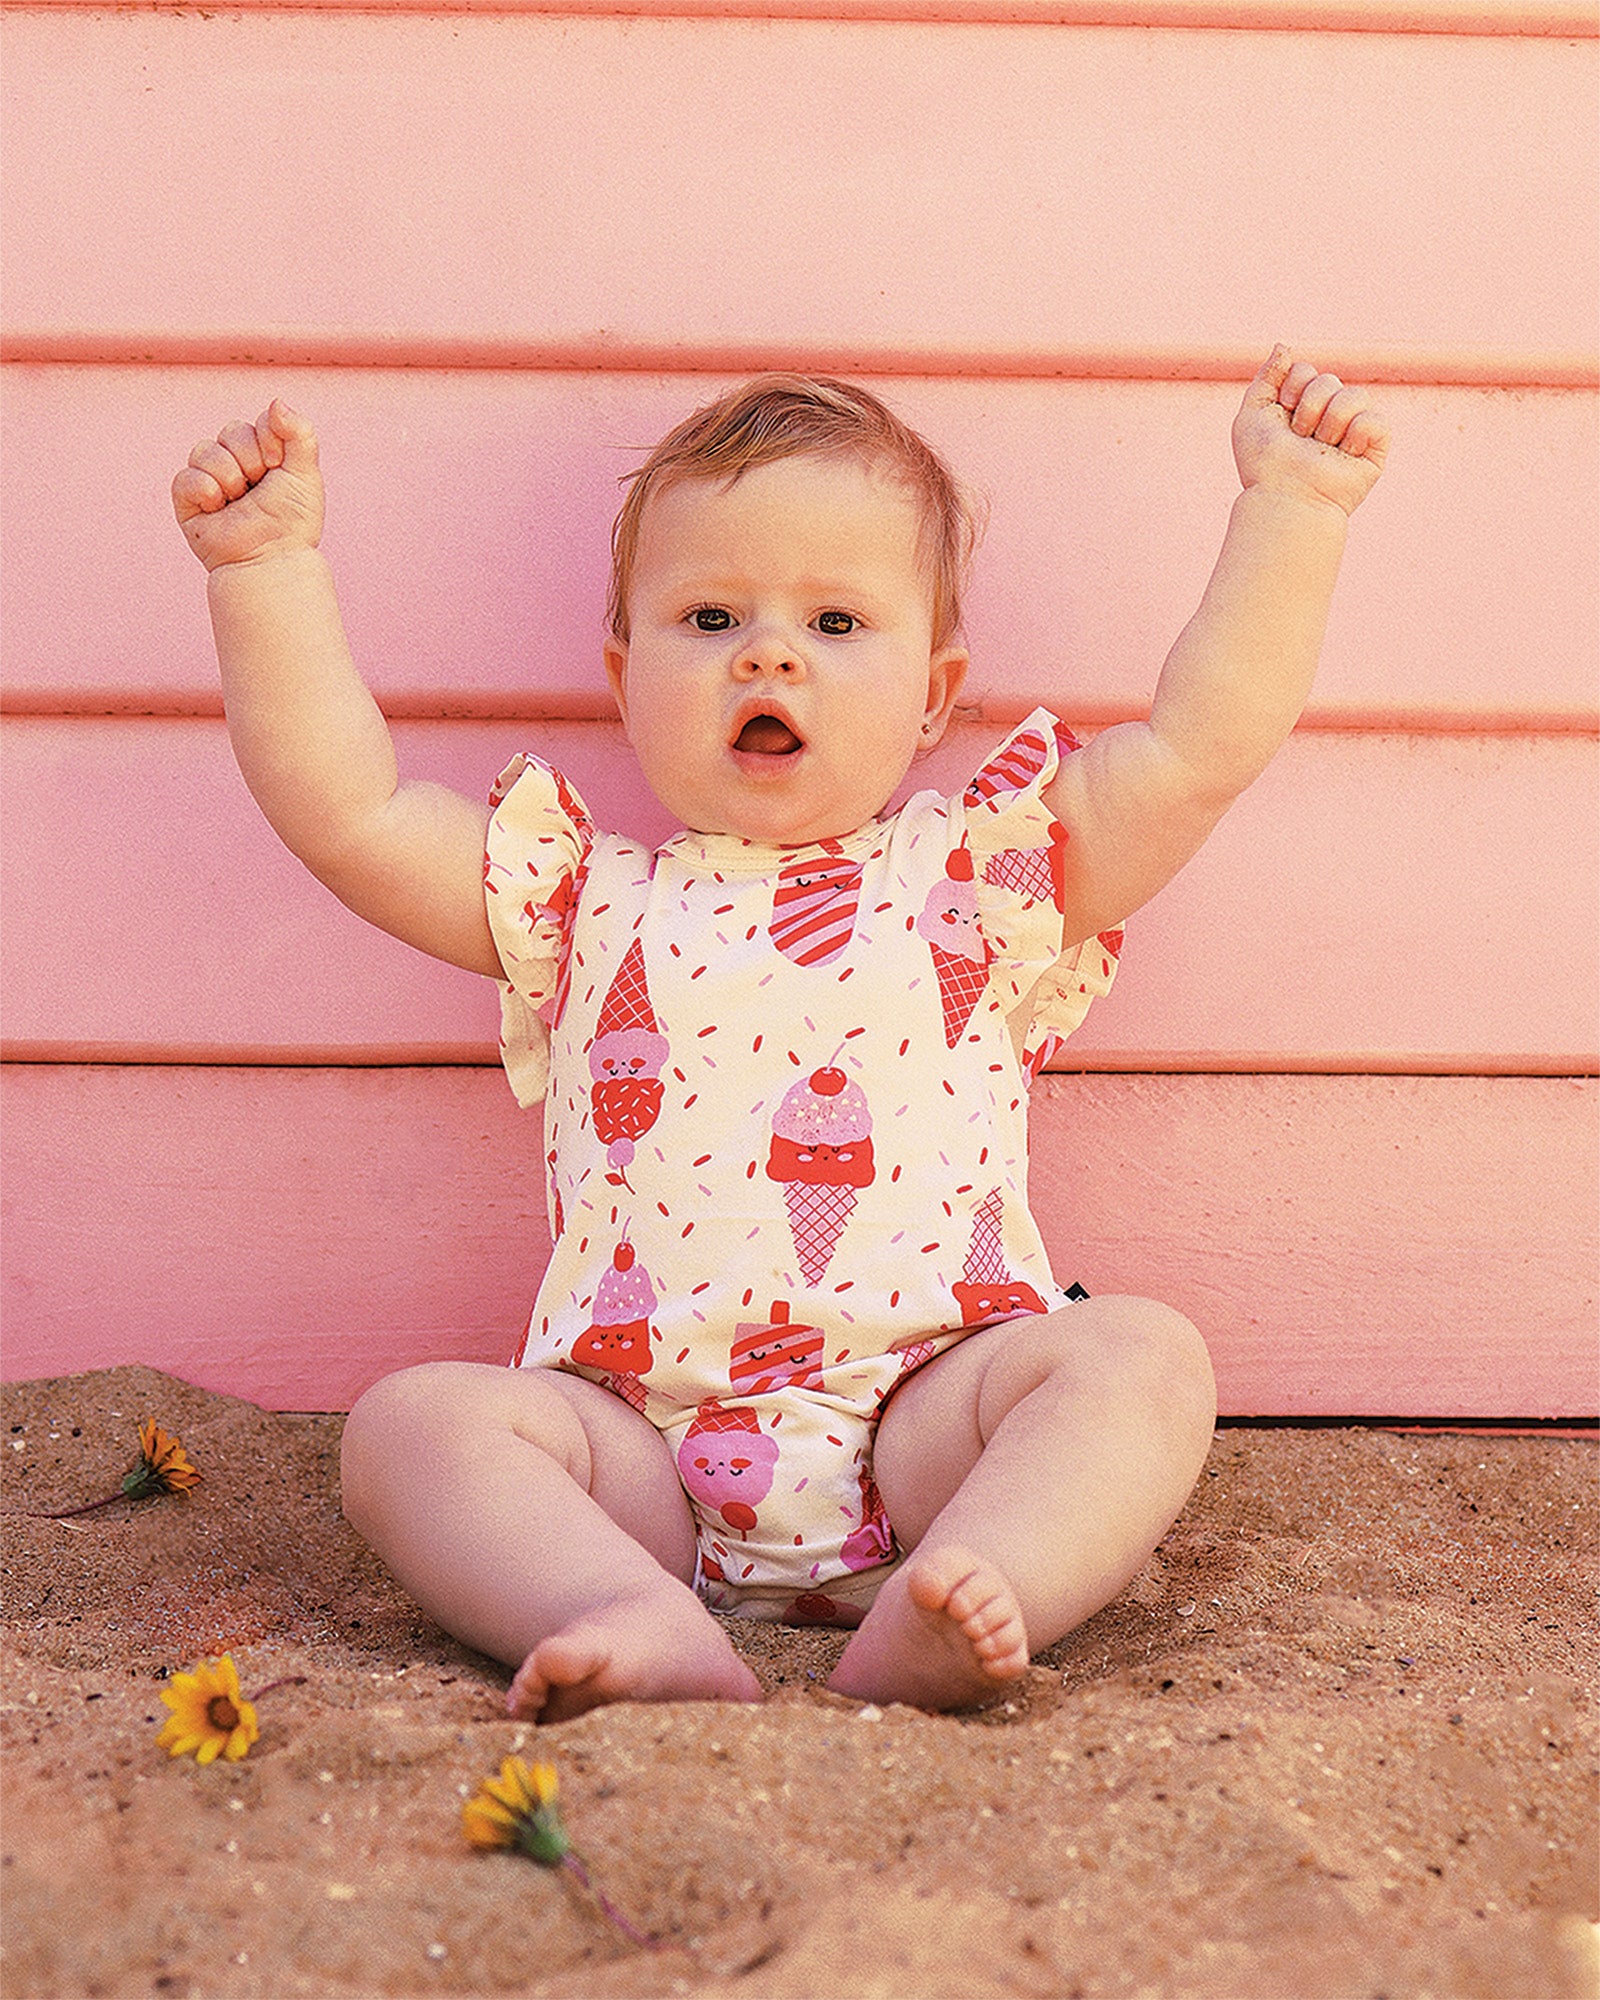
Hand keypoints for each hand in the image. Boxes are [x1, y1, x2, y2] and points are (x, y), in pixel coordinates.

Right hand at [172, 400, 324, 571]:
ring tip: (240, 502)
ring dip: (229, 477)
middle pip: (231, 431)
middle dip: (251, 460)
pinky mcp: (188, 501)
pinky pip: (186, 477)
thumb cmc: (293, 522)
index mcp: (261, 456)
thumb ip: (299, 433)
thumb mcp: (306, 473)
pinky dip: (205, 490)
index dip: (269, 440)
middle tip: (260, 489)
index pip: (256, 423)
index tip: (278, 467)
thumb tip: (276, 401)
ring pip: (206, 450)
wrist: (273, 559)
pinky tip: (218, 508)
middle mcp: (233, 464)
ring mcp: (209, 481)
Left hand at [1232, 346, 1388, 516]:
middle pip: (1328, 381)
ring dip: (1328, 423)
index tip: (1281, 418)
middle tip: (1299, 438)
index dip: (1291, 390)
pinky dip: (1355, 435)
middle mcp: (1329, 415)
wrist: (1284, 496)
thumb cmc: (1264, 464)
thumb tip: (1285, 346)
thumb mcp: (1253, 414)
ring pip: (1353, 396)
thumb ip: (1267, 377)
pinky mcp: (1374, 447)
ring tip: (1319, 448)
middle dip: (1307, 409)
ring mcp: (1353, 430)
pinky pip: (1375, 420)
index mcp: (1303, 406)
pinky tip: (1343, 454)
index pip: (1305, 371)